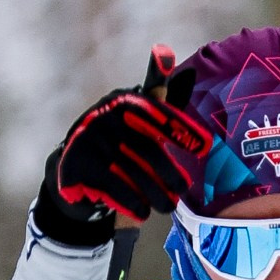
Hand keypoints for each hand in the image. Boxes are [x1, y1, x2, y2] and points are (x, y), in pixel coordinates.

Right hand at [41, 50, 213, 232]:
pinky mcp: (79, 165)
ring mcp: (90, 141)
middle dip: (169, 173)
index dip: (182, 130)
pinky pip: (113, 187)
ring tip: (166, 206)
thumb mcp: (139, 118)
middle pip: (147, 149)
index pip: (158, 114)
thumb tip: (183, 67)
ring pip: (132, 172)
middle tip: (182, 190)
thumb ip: (162, 100)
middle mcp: (105, 116)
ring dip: (154, 194)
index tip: (204, 147)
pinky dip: (132, 202)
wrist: (75, 162)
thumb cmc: (120, 139)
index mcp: (125, 101)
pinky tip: (143, 211)